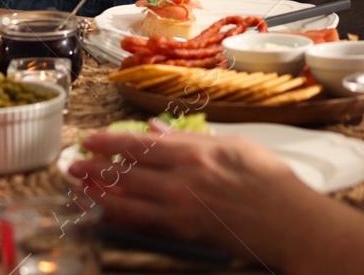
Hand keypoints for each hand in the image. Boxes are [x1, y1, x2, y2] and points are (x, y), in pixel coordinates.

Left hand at [69, 129, 363, 274]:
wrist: (289, 222)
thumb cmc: (269, 181)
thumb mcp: (233, 145)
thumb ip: (192, 137)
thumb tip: (156, 129)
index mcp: (194, 153)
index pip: (139, 144)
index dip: (109, 141)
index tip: (91, 139)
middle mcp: (181, 180)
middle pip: (125, 172)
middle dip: (95, 167)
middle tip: (73, 162)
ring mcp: (180, 209)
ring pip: (126, 199)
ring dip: (98, 191)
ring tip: (78, 185)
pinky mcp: (184, 233)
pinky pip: (142, 223)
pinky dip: (118, 216)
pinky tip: (103, 211)